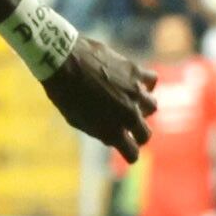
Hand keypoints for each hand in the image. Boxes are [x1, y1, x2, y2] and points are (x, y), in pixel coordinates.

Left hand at [48, 35, 154, 163]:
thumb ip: (99, 130)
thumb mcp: (77, 120)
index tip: (127, 150)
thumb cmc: (64, 93)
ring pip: (152, 106)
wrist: (63, 61)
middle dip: (138, 134)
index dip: (129, 153)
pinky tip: (134, 82)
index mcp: (112, 131)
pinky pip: (151, 80)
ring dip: (142, 107)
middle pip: (145, 134)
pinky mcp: (136, 71)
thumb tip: (114, 136)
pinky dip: (145, 83)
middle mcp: (128, 114)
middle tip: (131, 129)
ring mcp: (135, 93)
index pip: (132, 153)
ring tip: (131, 102)